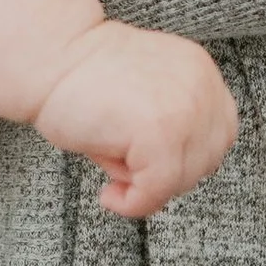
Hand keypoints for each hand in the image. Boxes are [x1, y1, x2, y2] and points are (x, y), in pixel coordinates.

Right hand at [33, 18, 236, 217]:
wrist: (46, 61)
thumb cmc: (81, 82)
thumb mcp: (144, 96)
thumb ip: (170, 125)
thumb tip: (169, 179)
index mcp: (200, 71)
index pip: (219, 132)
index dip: (187, 157)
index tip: (150, 163)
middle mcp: (201, 86)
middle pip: (207, 160)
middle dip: (167, 174)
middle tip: (125, 171)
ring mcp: (185, 109)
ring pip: (184, 178)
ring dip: (148, 187)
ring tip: (111, 168)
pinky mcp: (161, 132)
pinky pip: (158, 189)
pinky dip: (134, 203)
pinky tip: (109, 196)